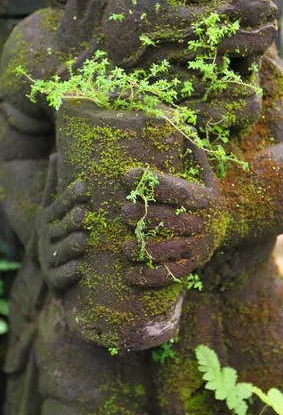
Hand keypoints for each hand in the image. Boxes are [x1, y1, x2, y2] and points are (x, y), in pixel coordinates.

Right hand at [37, 154, 88, 291]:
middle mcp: (47, 236)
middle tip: (84, 214)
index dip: (71, 196)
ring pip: (60, 250)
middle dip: (72, 221)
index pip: (59, 204)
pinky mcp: (54, 279)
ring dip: (71, 245)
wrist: (51, 265)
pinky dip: (68, 273)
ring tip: (83, 240)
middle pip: (60, 227)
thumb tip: (54, 153)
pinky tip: (79, 268)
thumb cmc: (61, 228)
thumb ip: (54, 183)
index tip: (85, 187)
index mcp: (48, 217)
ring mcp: (49, 258)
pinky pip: (60, 277)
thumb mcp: (55, 206)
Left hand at [121, 147, 221, 287]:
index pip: (176, 188)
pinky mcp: (193, 267)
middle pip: (171, 220)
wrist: (229, 224)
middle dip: (143, 215)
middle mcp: (205, 223)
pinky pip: (171, 275)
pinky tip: (129, 274)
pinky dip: (149, 276)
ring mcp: (200, 247)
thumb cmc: (203, 192)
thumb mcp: (203, 171)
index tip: (125, 174)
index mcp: (206, 197)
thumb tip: (177, 120)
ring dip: (145, 249)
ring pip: (171, 250)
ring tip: (123, 246)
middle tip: (121, 210)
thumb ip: (190, 149)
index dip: (150, 181)